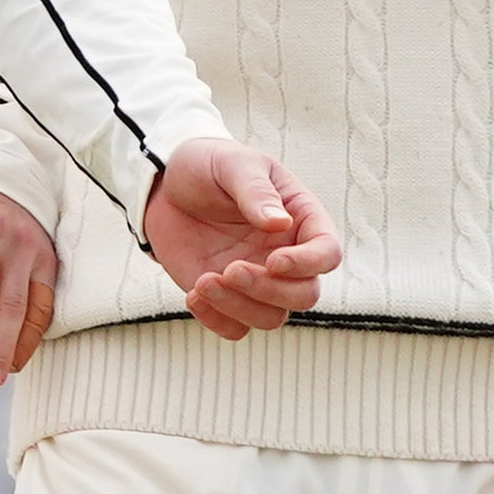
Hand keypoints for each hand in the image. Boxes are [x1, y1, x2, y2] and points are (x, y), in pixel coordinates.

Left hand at [140, 138, 337, 335]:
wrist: (165, 186)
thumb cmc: (209, 166)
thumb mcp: (233, 165)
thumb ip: (256, 192)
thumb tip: (280, 223)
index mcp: (300, 219)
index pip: (327, 253)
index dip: (308, 264)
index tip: (274, 260)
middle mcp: (286, 255)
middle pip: (304, 295)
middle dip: (269, 291)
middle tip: (230, 270)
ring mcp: (258, 280)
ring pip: (271, 317)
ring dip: (239, 307)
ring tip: (203, 282)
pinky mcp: (228, 297)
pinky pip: (236, 328)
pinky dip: (217, 320)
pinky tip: (193, 294)